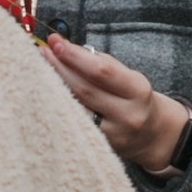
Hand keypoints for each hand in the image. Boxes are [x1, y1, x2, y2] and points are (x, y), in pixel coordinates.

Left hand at [43, 35, 191, 170]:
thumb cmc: (134, 99)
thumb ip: (102, 64)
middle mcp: (127, 114)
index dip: (76, 56)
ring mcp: (113, 135)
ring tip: (39, 70)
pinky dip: (59, 107)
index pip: (102, 71)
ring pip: (75, 109)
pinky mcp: (100, 148)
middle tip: (41, 52)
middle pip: (85, 89)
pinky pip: (74, 124)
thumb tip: (66, 49)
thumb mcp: (129, 78)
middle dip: (60, 68)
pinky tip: (47, 94)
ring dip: (54, 87)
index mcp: (137, 90)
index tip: (56, 43)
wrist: (152, 134)